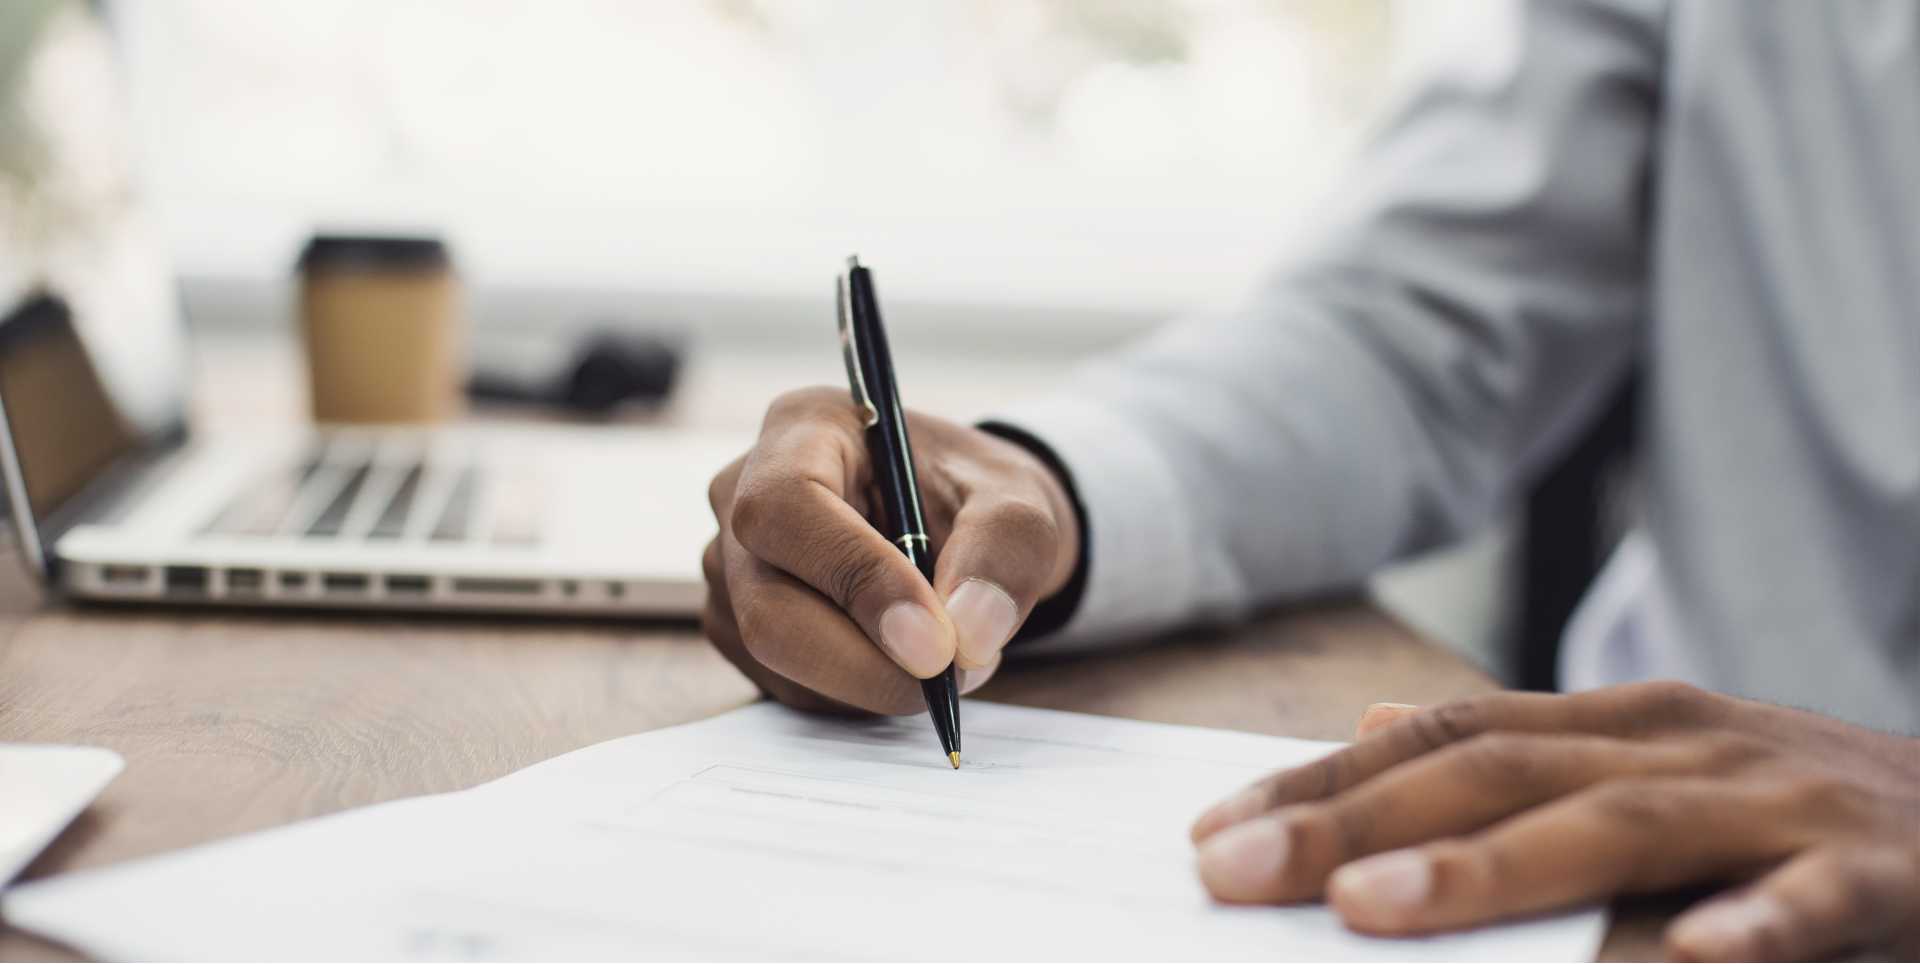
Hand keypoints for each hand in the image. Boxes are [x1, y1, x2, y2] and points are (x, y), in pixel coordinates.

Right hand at [701, 387, 1079, 713]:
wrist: (954, 523)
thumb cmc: (974, 496)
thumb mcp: (1019, 502)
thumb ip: (1004, 552)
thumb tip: (969, 635)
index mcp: (802, 428)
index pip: (789, 506)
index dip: (857, 579)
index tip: (936, 643)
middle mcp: (741, 492)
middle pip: (767, 604)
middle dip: (866, 663)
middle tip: (953, 677)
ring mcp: (728, 564)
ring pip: (776, 657)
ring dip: (871, 681)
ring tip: (945, 655)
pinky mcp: (735, 624)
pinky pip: (785, 686)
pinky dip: (855, 695)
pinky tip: (899, 660)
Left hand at [1189, 682, 1919, 960]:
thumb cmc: (1796, 813)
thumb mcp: (1651, 767)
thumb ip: (1520, 757)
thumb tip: (1374, 729)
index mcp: (1622, 722)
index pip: (1445, 739)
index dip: (1325, 782)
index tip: (1214, 833)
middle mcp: (1683, 743)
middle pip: (1497, 774)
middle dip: (1357, 821)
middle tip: (1235, 871)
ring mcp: (1779, 802)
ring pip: (1616, 824)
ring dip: (1490, 868)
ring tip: (1371, 910)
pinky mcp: (1883, 872)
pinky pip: (1807, 901)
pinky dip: (1744, 925)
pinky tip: (1682, 960)